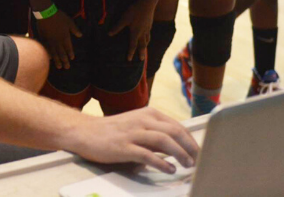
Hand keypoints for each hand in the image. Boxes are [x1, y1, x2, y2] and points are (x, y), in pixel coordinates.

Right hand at [35, 10, 81, 69]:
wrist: (46, 13)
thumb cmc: (59, 17)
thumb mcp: (69, 22)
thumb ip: (75, 30)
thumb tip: (80, 35)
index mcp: (65, 37)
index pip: (69, 48)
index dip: (70, 54)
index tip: (71, 58)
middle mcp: (58, 41)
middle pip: (62, 53)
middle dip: (65, 61)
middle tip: (66, 67)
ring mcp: (50, 41)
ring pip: (54, 53)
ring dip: (57, 60)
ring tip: (59, 67)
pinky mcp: (44, 39)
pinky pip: (47, 49)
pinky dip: (49, 54)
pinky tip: (49, 58)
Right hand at [71, 107, 198, 173]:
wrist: (84, 132)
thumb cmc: (113, 131)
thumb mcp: (137, 127)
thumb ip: (156, 135)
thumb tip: (178, 149)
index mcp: (148, 114)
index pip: (177, 126)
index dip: (190, 140)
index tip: (199, 152)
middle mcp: (142, 120)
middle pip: (174, 131)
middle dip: (189, 147)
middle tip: (198, 160)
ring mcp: (132, 133)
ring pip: (163, 140)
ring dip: (179, 153)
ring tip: (187, 165)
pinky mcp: (123, 146)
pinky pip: (147, 154)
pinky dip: (161, 163)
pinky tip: (169, 169)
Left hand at [109, 0, 155, 61]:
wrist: (147, 4)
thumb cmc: (134, 11)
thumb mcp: (124, 19)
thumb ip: (117, 27)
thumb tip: (109, 34)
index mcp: (136, 32)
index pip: (133, 45)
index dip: (131, 53)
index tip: (129, 60)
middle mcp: (143, 32)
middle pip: (142, 45)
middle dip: (141, 53)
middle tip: (142, 60)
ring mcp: (147, 29)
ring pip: (147, 40)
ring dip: (145, 46)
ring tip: (145, 49)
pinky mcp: (150, 24)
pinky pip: (149, 34)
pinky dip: (148, 38)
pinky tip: (147, 37)